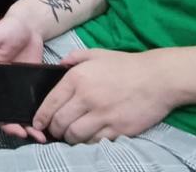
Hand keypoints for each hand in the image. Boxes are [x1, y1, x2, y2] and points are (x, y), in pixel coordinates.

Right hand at [0, 16, 46, 141]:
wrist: (30, 28)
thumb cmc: (8, 28)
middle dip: (6, 124)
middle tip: (19, 133)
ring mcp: (13, 89)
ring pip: (14, 113)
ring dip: (23, 127)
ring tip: (36, 137)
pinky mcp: (28, 90)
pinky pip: (29, 108)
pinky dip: (35, 120)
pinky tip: (45, 129)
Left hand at [33, 49, 174, 143]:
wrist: (158, 78)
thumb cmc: (126, 65)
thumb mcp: (96, 54)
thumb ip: (74, 58)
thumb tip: (59, 64)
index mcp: (77, 78)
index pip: (51, 103)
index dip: (41, 117)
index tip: (37, 124)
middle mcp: (87, 98)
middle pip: (60, 122)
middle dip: (53, 129)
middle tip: (54, 131)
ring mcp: (103, 115)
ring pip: (75, 135)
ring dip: (69, 138)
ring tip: (70, 135)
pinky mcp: (118, 129)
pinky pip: (94, 141)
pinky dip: (87, 142)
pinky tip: (88, 137)